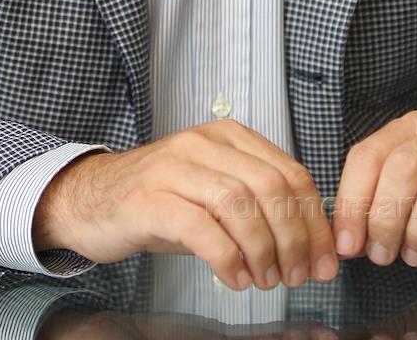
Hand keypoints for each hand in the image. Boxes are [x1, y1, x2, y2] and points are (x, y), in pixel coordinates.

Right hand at [33, 119, 338, 290]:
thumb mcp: (214, 193)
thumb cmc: (161, 201)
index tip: (325, 260)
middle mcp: (202, 143)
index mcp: (228, 137)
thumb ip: (258, 205)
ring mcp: (173, 168)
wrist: (91, 198)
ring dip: (262, 250)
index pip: (290, 172)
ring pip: (238, 203)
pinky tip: (235, 278)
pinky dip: (226, 257)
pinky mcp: (148, 199)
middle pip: (269, 186)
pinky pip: (199, 226)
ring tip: (266, 280)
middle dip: (293, 238)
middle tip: (298, 275)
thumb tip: (312, 242)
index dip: (314, 221)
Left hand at [331, 110, 416, 267]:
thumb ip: (380, 203)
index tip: (348, 243)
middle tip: (382, 255)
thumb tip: (347, 239)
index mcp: (411, 128)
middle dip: (386, 218)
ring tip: (415, 257)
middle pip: (402, 167)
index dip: (352, 200)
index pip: (368, 155)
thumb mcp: (413, 191)